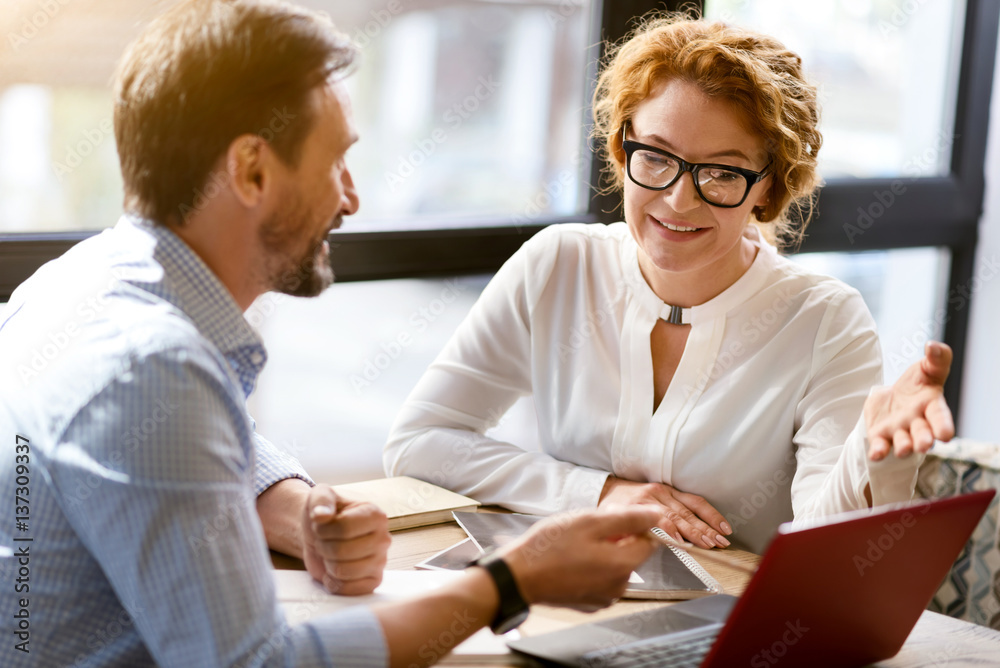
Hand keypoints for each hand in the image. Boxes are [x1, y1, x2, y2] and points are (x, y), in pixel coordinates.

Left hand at [302, 484, 390, 595]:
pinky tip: (334, 570)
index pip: (344, 528)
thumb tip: (321, 515)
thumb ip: (321, 501)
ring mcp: (381, 561)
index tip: (321, 525)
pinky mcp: (374, 581)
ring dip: (327, 564)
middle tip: (325, 541)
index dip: (323, 529)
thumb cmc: (325, 515)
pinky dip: (333, 582)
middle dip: (324, 547)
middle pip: (341, 551)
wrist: (322, 535)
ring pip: (342, 571)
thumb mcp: (320, 496)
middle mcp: (383, 538)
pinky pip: (347, 589)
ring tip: (331, 554)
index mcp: (376, 515)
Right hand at [499, 505, 658, 611]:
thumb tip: (655, 515)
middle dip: (615, 538)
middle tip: (586, 529)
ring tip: (574, 544)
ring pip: (615, 566)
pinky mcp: (590, 603)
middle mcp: (619, 586)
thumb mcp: (589, 521)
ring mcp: (604, 597)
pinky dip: (591, 567)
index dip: (632, 524)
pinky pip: (601, 579)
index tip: (610, 518)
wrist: (519, 577)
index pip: (649, 540)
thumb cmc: (549, 548)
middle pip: (631, 554)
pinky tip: (570, 560)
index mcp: (623, 565)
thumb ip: (628, 518)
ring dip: (601, 552)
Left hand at [599, 476, 730, 548]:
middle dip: (698, 531)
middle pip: (679, 515)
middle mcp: (653, 496)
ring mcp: (664, 492)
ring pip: (690, 509)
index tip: (682, 544)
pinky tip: (721, 523)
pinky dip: (709, 512)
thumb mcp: (611, 524)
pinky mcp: (671, 490)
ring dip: (708, 524)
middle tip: (713, 544)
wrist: (607, 487)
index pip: (659, 519)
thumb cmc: (610, 510)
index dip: (672, 532)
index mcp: (637, 505)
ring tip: (722, 537)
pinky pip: (693, 500)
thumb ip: (624, 537)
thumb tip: (637, 551)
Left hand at [865, 341, 954, 460]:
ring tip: (903, 449)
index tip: (946, 435)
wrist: (892, 396)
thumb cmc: (917, 383)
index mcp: (931, 406)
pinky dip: (879, 451)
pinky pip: (881, 445)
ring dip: (903, 446)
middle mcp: (917, 422)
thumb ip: (937, 359)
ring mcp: (899, 430)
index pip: (940, 417)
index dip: (943, 426)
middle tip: (923, 445)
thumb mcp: (927, 368)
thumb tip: (933, 345)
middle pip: (922, 434)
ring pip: (902, 442)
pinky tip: (875, 454)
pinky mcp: (880, 435)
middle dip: (923, 440)